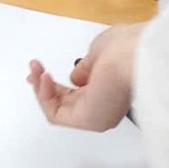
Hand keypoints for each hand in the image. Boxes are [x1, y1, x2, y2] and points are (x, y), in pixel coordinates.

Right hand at [27, 22, 144, 131]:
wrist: (134, 53)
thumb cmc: (124, 47)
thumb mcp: (97, 54)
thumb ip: (83, 69)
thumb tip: (75, 78)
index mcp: (110, 91)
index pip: (77, 95)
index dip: (55, 84)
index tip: (41, 70)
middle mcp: (104, 107)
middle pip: (64, 104)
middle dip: (43, 86)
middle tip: (34, 68)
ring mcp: (96, 115)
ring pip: (57, 110)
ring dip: (41, 89)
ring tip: (36, 69)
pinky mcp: (87, 120)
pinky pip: (56, 114)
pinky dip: (44, 96)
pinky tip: (43, 77)